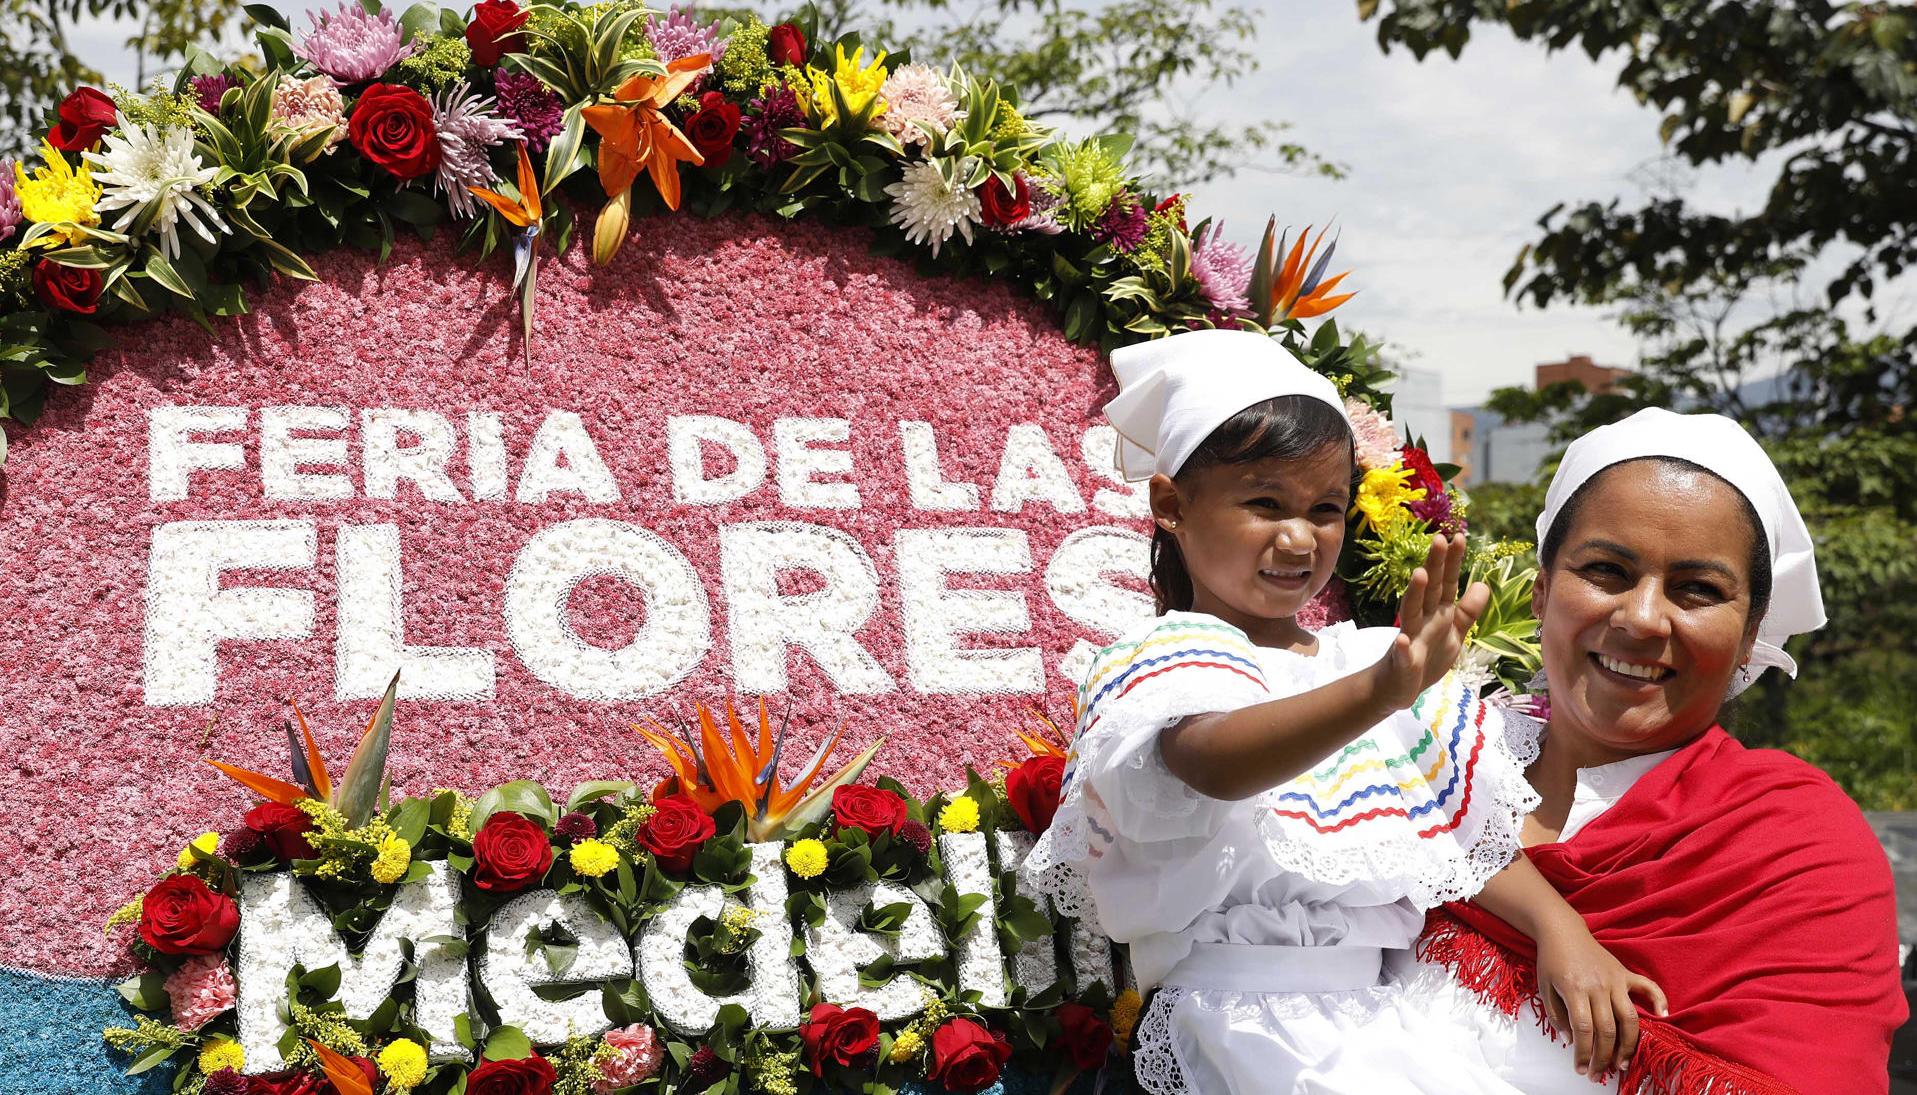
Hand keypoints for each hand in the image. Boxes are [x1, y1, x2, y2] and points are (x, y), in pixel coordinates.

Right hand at [1372, 533, 1489, 709]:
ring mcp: (1410, 638)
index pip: (1445, 582)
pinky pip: (1402, 653)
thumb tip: (1482, 584)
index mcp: (1437, 612)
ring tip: (1420, 574)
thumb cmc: (1426, 657)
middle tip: (1439, 539)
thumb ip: (1467, 611)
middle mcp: (1422, 619)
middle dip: (1434, 565)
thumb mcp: (1453, 633)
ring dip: (1415, 593)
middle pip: (1429, 589)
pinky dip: (1402, 647)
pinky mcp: (1403, 662)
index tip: (1458, 536)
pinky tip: (1402, 640)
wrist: (1400, 686)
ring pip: (1411, 612)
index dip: (1452, 561)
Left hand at [1534, 911, 1668, 1081]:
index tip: (1581, 1069)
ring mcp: (1615, 979)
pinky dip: (1658, 1000)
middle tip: (1598, 1074)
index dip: (1584, 1053)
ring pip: (1629, 1017)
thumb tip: (1572, 1042)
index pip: (1584, 1029)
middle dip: (1603, 1057)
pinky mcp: (1625, 973)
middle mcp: (1598, 985)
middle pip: (1607, 1029)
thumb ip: (1557, 1016)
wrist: (1562, 931)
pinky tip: (1663, 1016)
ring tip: (1622, 1064)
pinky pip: (1647, 986)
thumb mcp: (1544, 988)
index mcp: (1574, 988)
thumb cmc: (1551, 961)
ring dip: (1628, 1045)